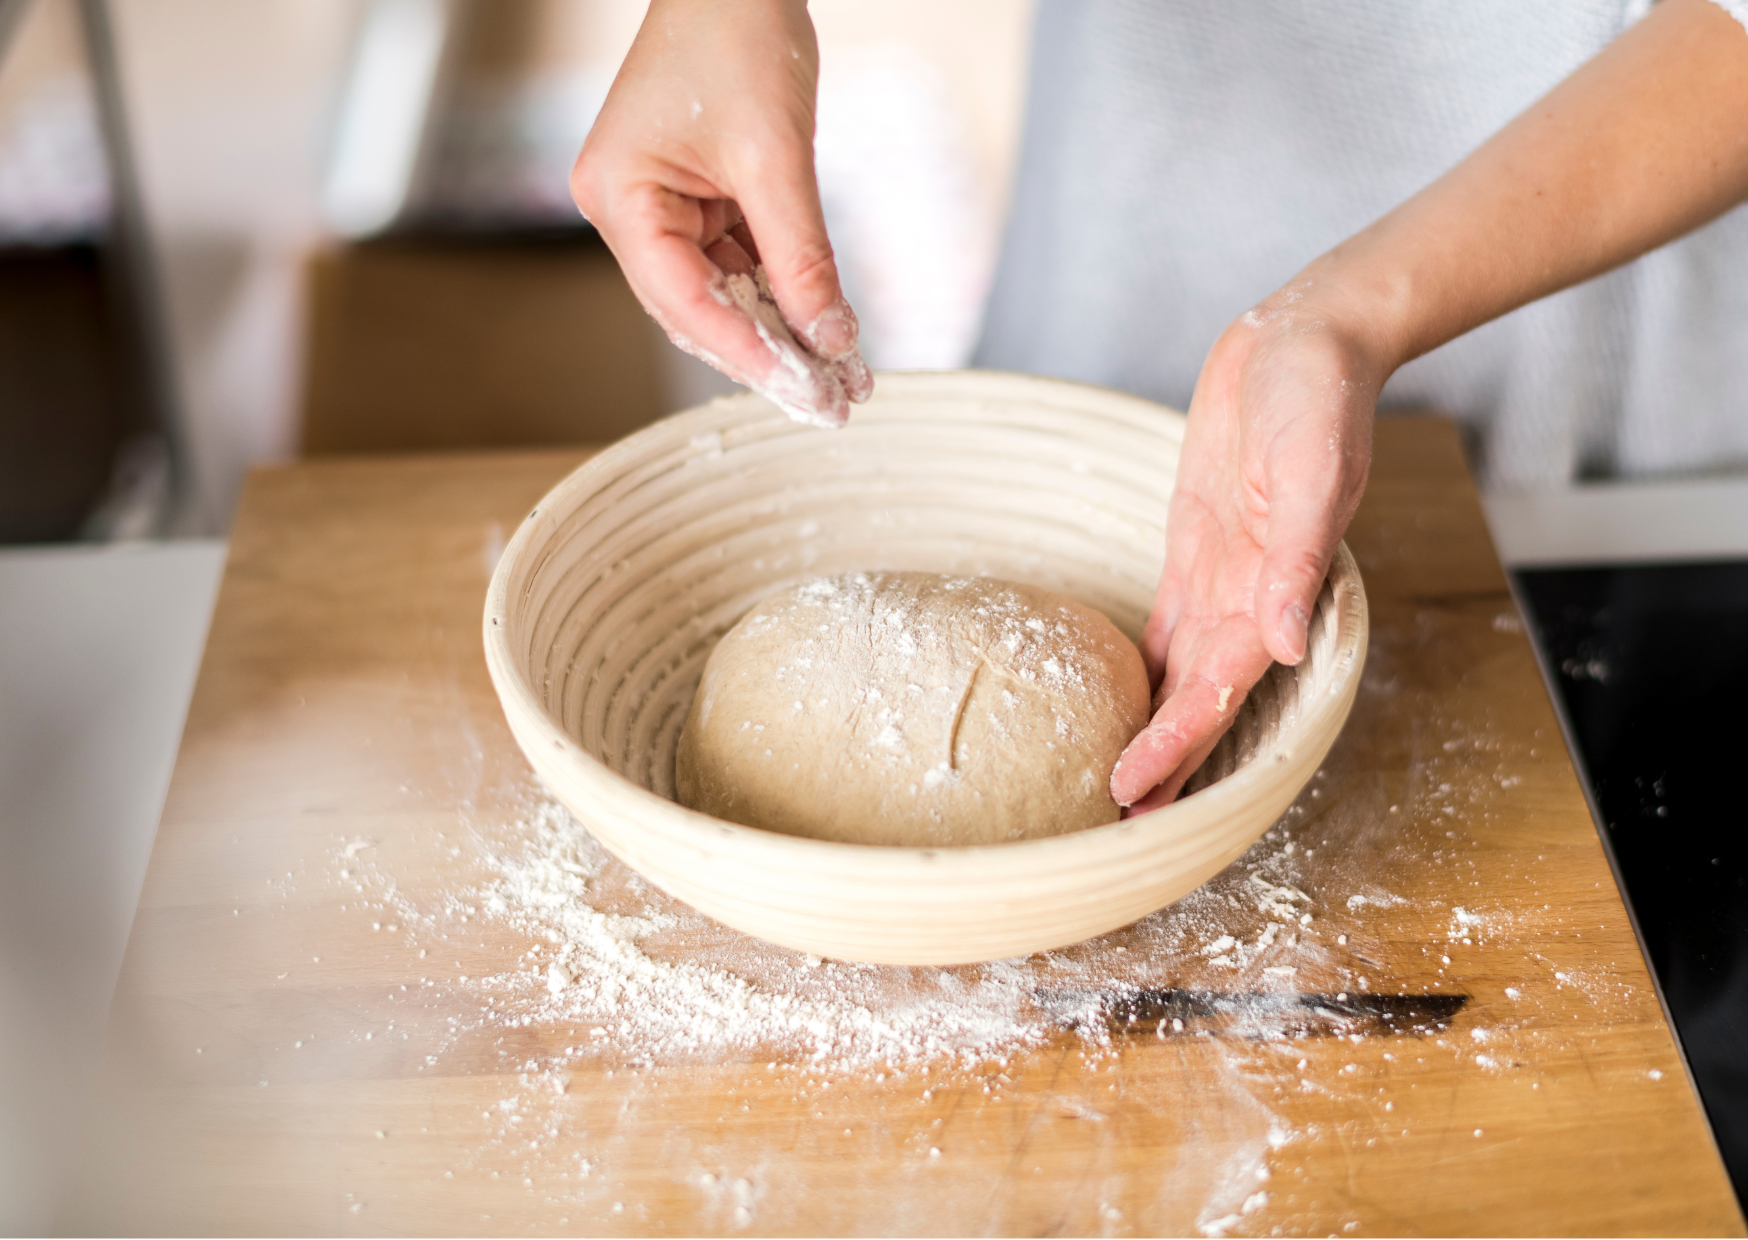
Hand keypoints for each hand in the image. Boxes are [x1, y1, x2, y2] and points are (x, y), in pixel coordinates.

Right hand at [570, 0, 870, 425]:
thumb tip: (831, 338)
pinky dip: (784, 296)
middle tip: (833, 403)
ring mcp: (659, 209)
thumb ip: (801, 255)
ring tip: (844, 378)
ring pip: (724, 296)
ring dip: (784, 334)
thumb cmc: (737, 36)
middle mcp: (627, 210)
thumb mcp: (777, 156)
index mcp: (619, 197)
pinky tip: (827, 331)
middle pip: (699, 311)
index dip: (749, 353)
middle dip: (770, 355)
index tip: (806, 391)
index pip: (684, 301)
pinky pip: (740, 266)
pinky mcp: (696, 202)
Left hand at [1110, 289, 1381, 810]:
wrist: (1304, 341)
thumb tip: (1281, 645)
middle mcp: (1246, 597)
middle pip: (1193, 697)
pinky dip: (1147, 668)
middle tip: (1113, 819)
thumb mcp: (1312, 468)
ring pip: (1178, 671)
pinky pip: (1168, 623)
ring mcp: (1221, 575)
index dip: (1177, 744)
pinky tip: (1122, 702)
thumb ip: (1296, 557)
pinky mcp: (1197, 547)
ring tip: (1121, 784)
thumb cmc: (1318, 397)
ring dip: (1154, 727)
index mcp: (1274, 590)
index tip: (1135, 792)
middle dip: (1160, 760)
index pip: (1217, 690)